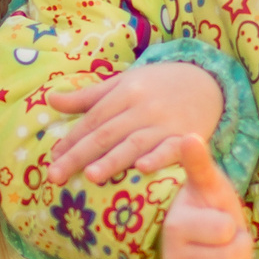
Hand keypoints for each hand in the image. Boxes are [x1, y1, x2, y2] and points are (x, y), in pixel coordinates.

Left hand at [47, 61, 226, 184]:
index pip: (93, 119)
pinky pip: (171, 149)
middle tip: (55, 176)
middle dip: (79, 155)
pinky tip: (142, 169)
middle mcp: (142, 107)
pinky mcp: (186, 137)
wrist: (208, 82)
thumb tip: (51, 99)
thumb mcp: (123, 83)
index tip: (52, 158)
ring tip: (90, 176)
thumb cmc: (157, 86)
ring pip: (134, 144)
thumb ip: (88, 96)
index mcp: (125, 92)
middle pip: (106, 134)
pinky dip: (158, 158)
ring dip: (112, 160)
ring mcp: (165, 123)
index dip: (72, 139)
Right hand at [158, 137, 252, 258]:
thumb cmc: (205, 206)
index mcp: (177, 225)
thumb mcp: (208, 184)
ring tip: (226, 255)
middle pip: (234, 258)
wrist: (194, 237)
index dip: (232, 224)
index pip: (226, 231)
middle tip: (228, 240)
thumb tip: (189, 136)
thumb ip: (200, 164)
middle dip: (240, 247)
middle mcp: (174, 257)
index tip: (219, 220)